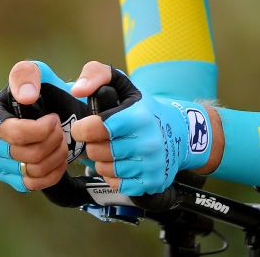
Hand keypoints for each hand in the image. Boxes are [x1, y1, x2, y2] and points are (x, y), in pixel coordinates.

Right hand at [0, 60, 88, 191]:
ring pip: (31, 170)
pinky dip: (53, 172)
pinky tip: (59, 158)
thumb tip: (26, 97)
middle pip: (25, 154)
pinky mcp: (8, 177)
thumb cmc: (41, 90)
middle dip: (52, 141)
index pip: (13, 133)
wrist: (51, 110)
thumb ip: (28, 75)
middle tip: (61, 129)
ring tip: (62, 141)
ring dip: (56, 156)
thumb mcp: (37, 72)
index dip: (40, 130)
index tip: (53, 118)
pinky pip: (32, 184)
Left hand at [71, 62, 212, 195]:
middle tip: (103, 138)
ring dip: (103, 160)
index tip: (84, 127)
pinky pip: (116, 184)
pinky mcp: (152, 182)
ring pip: (104, 170)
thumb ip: (97, 75)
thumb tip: (77, 90)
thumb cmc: (146, 109)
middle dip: (94, 144)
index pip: (96, 128)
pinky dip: (115, 175)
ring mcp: (151, 165)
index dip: (83, 129)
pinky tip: (124, 162)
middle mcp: (147, 142)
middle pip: (97, 151)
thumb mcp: (125, 84)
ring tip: (114, 149)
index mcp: (138, 117)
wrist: (182, 133)